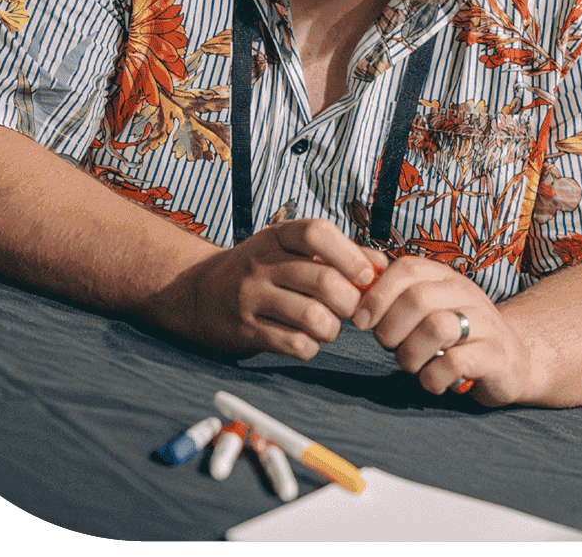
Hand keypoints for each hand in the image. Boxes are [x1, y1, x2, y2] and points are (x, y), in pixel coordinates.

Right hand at [177, 218, 377, 359]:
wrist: (199, 293)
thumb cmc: (261, 269)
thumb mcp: (290, 248)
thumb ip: (338, 252)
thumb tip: (382, 265)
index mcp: (277, 236)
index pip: (317, 233)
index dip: (350, 254)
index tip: (365, 275)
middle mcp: (261, 262)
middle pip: (323, 281)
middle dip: (349, 302)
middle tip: (349, 309)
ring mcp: (251, 297)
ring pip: (313, 317)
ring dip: (332, 328)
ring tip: (328, 326)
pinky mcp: (245, 330)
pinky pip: (294, 344)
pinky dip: (311, 347)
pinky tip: (306, 340)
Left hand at [352, 256, 533, 405]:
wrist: (512, 360)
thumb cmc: (456, 334)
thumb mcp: (429, 307)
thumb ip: (396, 295)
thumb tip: (353, 286)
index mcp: (445, 277)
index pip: (406, 268)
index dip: (377, 294)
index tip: (361, 321)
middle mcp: (465, 293)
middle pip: (417, 298)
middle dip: (390, 329)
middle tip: (389, 347)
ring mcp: (484, 323)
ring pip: (436, 328)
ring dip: (411, 356)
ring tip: (412, 366)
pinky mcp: (495, 355)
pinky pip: (455, 362)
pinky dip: (433, 378)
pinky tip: (432, 380)